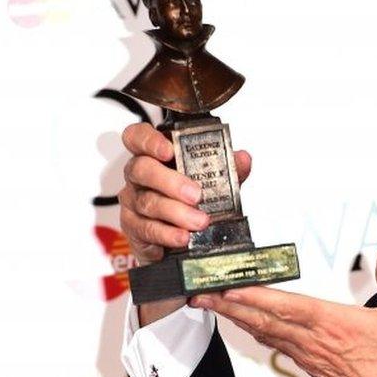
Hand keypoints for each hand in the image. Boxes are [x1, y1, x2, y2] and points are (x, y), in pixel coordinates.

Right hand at [118, 122, 251, 324]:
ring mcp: (133, 201)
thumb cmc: (192, 202)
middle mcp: (140, 177)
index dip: (149, 140)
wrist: (180, 238)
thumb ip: (227, 169)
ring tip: (198, 222)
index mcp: (155, 158)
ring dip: (175, 213)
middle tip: (196, 195)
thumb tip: (242, 159)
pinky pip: (145, 230)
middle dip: (170, 182)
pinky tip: (181, 237)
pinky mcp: (133, 228)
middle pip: (141, 169)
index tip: (168, 149)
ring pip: (147, 202)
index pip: (138, 137)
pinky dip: (166, 234)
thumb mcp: (213, 182)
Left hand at [191, 246, 376, 376]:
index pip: (287, 307)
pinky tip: (251, 327)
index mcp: (335, 324)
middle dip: (230, 307)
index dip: (256, 297)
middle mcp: (316, 341)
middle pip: (265, 321)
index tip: (230, 288)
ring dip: (239, 319)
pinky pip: (279, 346)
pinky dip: (260, 334)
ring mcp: (311, 357)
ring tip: (215, 306)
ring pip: (267, 335)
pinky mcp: (313, 368)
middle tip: (202, 295)